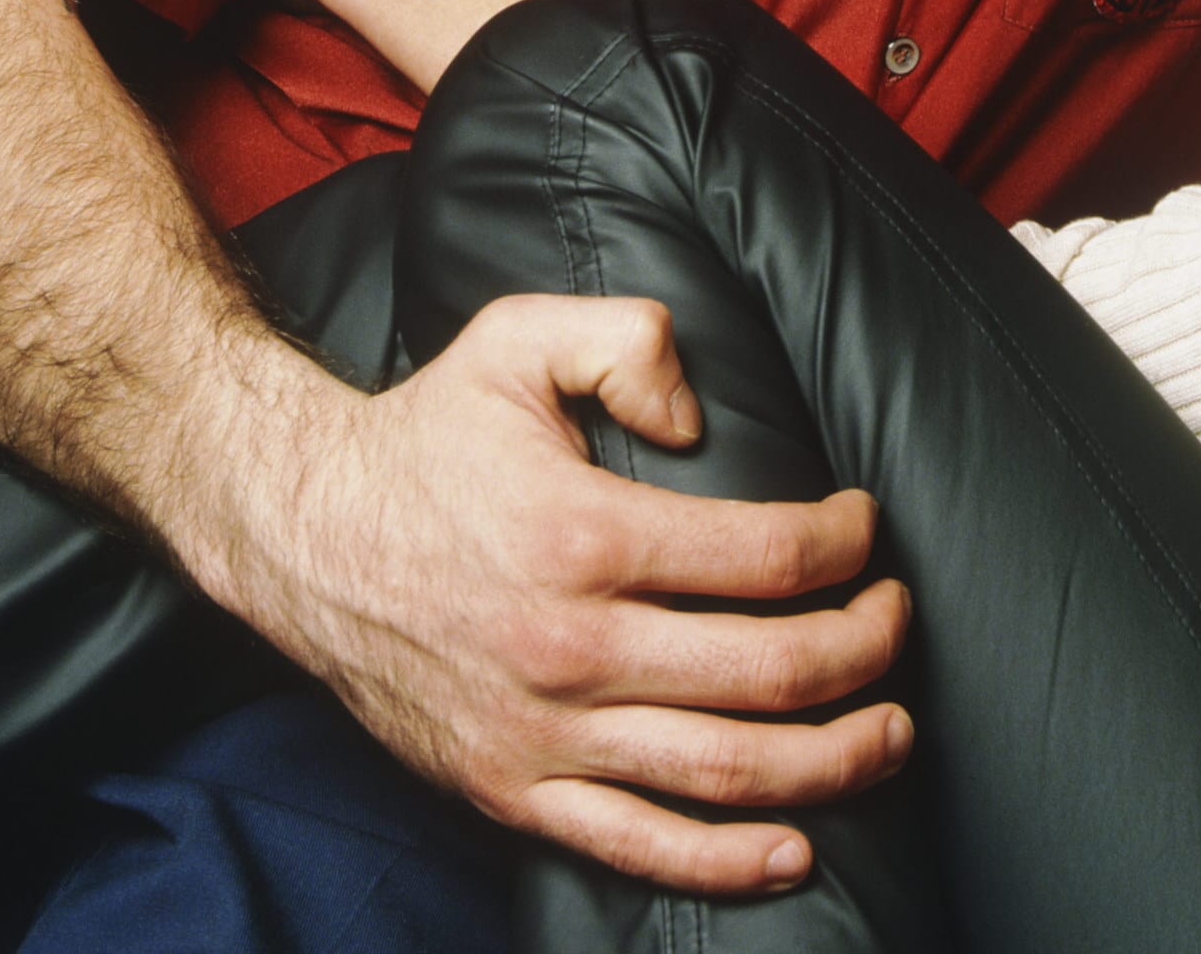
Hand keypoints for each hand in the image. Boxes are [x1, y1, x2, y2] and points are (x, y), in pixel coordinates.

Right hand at [213, 292, 912, 888]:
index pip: (764, 556)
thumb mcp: (518, 340)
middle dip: (862, 648)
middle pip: (767, 670)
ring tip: (891, 732)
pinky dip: (727, 861)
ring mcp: (542, 735)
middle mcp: (570, 647)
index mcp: (583, 535)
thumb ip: (627, 341)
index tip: (865, 527)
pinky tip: (796, 847)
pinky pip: (637, 847)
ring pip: (722, 771)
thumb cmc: (425, 436)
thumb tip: (699, 414)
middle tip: (898, 619)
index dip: (843, 543)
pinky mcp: (512, 792)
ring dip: (831, 760)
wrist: (302, 536)